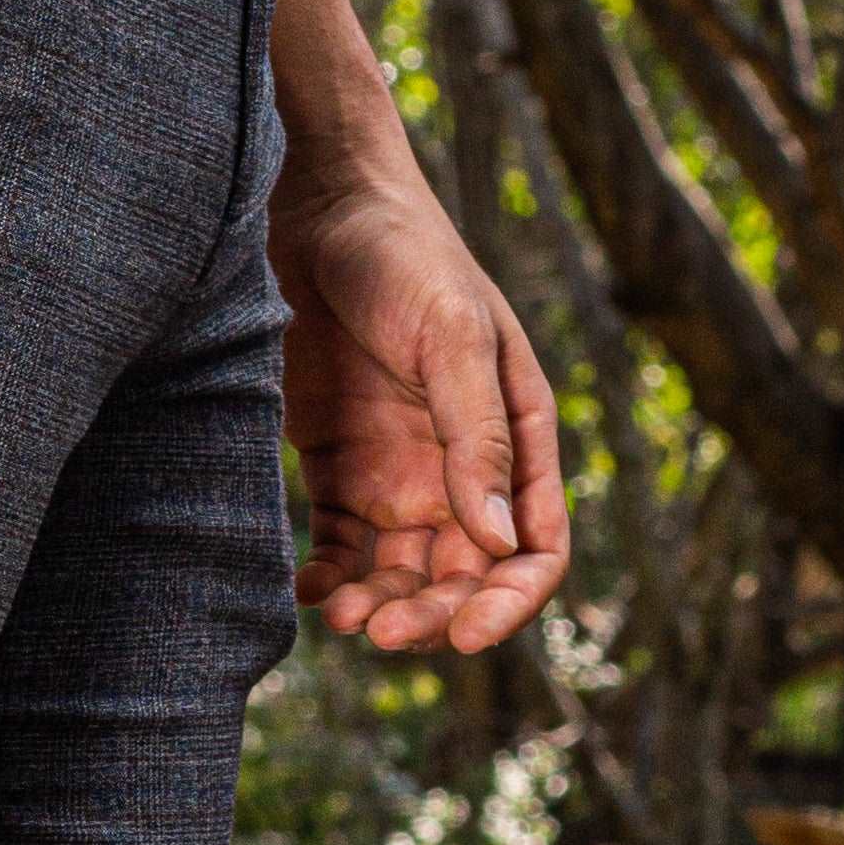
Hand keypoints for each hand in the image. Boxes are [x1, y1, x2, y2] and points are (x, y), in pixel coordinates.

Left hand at [276, 153, 569, 650]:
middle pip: (464, 577)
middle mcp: (462, 467)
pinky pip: (340, 549)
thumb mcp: (452, 339)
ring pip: (402, 575)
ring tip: (345, 614)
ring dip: (381, 607)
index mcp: (516, 435)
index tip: (468, 635)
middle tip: (386, 632)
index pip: (534, 546)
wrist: (315, 208)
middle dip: (435, 617)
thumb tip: (498, 545)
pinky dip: (329, 580)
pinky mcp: (336, 468)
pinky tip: (308, 590)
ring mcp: (398, 472)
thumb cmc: (402, 255)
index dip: (510, 601)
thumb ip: (476, 439)